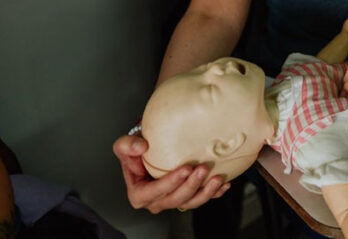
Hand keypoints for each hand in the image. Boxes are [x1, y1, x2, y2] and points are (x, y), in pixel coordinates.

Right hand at [113, 134, 227, 212]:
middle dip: (191, 186)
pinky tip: (223, 184)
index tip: (185, 169)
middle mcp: (156, 202)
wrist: (148, 152)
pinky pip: (202, 198)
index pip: (155, 192)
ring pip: (191, 202)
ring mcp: (173, 200)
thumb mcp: (124, 145)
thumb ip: (126, 145)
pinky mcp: (187, 196)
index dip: (171, 182)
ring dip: (206, 192)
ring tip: (217, 178)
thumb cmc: (136, 151)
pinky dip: (214, 193)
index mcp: (139, 194)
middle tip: (202, 169)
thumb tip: (141, 146)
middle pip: (176, 199)